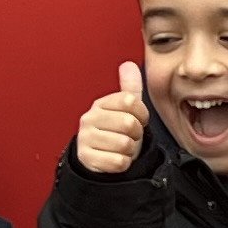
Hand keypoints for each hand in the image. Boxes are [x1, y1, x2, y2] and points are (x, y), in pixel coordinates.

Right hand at [76, 61, 149, 176]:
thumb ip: (129, 88)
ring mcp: (85, 138)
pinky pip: (118, 162)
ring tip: (122, 148)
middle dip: (137, 134)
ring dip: (130, 150)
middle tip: (130, 136)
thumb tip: (128, 64)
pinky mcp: (86, 158)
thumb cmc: (115, 133)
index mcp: (101, 104)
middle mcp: (89, 118)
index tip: (139, 120)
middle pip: (129, 123)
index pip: (131, 101)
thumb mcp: (124, 110)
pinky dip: (123, 164)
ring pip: (125, 144)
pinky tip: (116, 159)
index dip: (142, 113)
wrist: (99, 159)